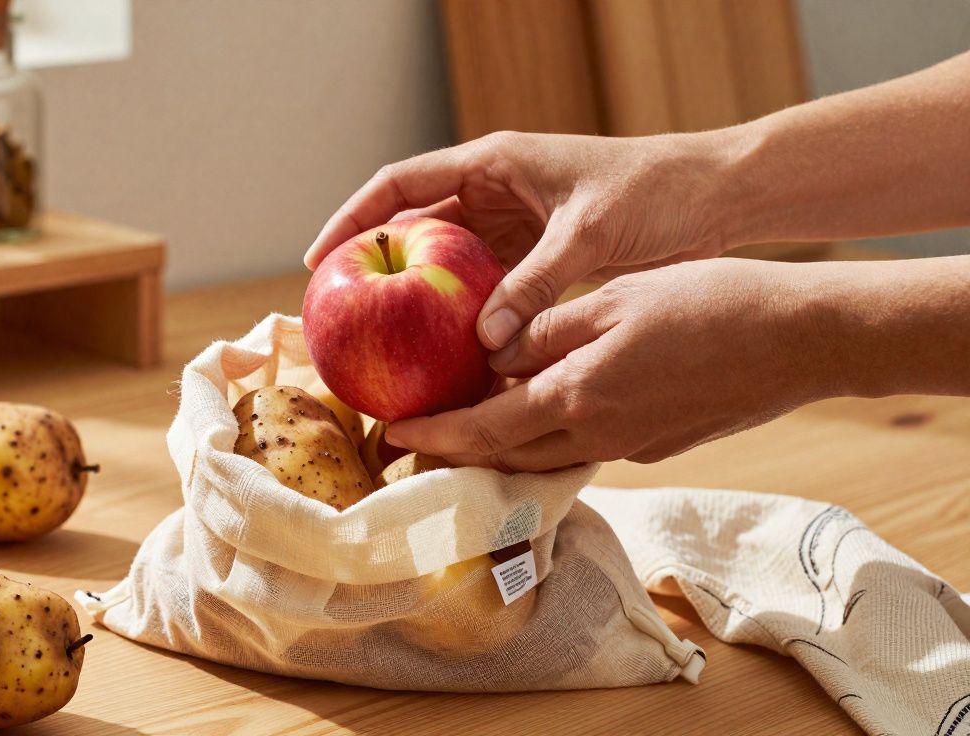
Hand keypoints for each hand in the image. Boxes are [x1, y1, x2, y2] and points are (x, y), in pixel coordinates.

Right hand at [304, 130, 737, 349]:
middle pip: (414, 225)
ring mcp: (513, 223)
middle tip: (344, 313)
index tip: (320, 259)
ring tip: (385, 342)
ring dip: (419, 296)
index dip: (353, 218)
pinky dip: (465, 315)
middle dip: (378, 265)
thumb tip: (483, 344)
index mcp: (493, 163)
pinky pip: (484, 286)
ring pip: (446, 262)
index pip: (400, 184)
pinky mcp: (536, 253)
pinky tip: (448, 351)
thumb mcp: (589, 233)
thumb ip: (535, 284)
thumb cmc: (655, 192)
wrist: (715, 195)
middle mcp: (494, 190)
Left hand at [384, 259, 834, 470]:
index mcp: (575, 398)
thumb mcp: (611, 298)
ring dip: (501, 448)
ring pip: (545, 456)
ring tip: (467, 425)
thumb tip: (494, 354)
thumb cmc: (709, 304)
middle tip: (414, 441)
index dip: (433, 437)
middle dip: (456, 454)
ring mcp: (631, 445)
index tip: (392, 435)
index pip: (482, 432)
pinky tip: (541, 407)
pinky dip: (548, 435)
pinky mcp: (658, 442)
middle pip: (507, 458)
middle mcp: (596, 435)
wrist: (800, 338)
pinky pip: (584, 446)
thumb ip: (544, 330)